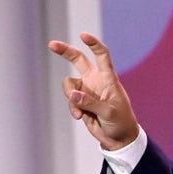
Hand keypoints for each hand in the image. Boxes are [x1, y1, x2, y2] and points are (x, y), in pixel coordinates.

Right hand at [48, 33, 138, 150]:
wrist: (118, 138)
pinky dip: (73, 108)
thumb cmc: (121, 122)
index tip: (83, 35)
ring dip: (70, 97)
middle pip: (78, 60)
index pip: (102, 56)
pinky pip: (70, 100)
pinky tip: (80, 117)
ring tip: (80, 111)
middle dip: (65, 51)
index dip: (94, 44)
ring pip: (69, 84)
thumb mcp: (109, 112)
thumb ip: (90, 103)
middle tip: (51, 44)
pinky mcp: (80, 101)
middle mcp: (96, 80)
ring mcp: (87, 90)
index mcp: (109, 78)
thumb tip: (72, 93)